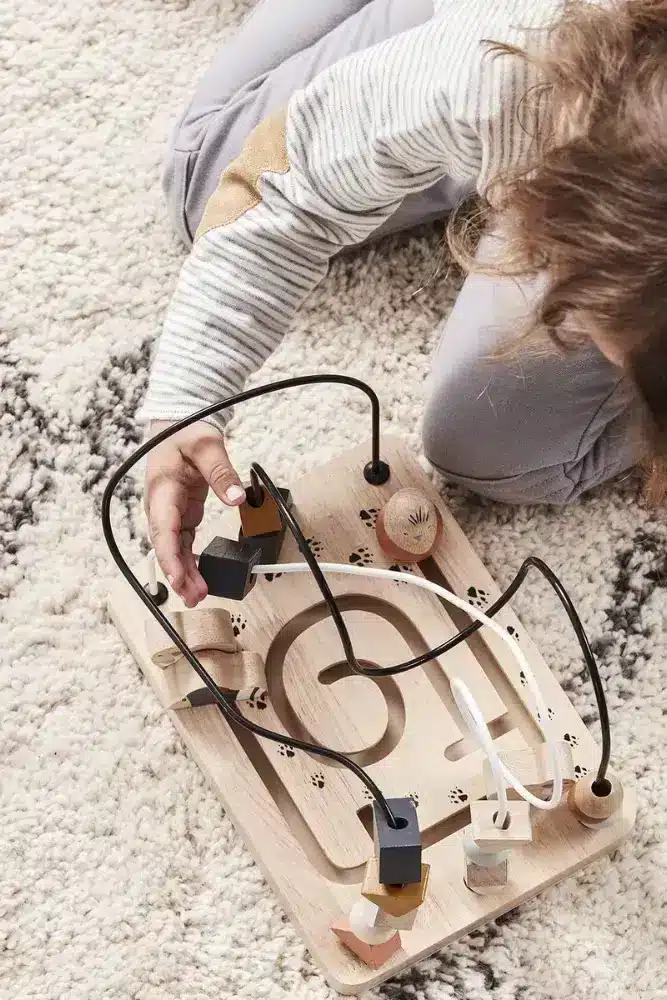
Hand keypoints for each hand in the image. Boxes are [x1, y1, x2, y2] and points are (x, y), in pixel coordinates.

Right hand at [144, 421, 245, 606]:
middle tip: (194, 597)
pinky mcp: (180, 515)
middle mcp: (160, 505)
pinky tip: (199, 578)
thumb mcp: (206, 446)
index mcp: (162, 490)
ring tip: (198, 595)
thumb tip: (237, 499)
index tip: (178, 580)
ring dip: (184, 573)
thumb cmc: (185, 432)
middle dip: (177, 574)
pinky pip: (183, 543)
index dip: (169, 558)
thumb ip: (221, 473)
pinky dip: (189, 561)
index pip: (162, 530)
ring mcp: (169, 512)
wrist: (177, 423)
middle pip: (166, 546)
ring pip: (173, 549)